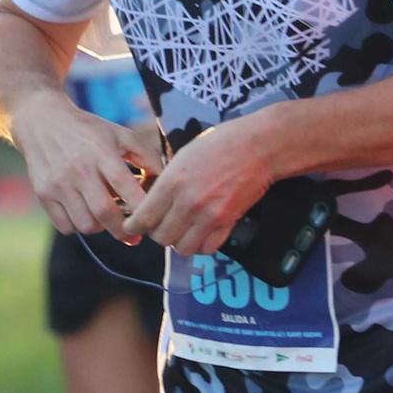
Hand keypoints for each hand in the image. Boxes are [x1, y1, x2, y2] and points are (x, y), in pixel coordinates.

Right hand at [14, 93, 156, 239]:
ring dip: (101, 228)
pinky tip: (86, 213)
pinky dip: (79, 226)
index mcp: (102, 152)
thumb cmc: (91, 131)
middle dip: (123, 230)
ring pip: (85, 224)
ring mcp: (58, 183)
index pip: (125, 187)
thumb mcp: (122, 135)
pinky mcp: (43, 194)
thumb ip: (147, 157)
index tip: (152, 219)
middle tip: (134, 235)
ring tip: (107, 217)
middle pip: (104, 213)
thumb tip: (165, 184)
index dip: (141, 208)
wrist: (43, 123)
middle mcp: (78, 169)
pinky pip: (65, 226)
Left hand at [126, 116, 277, 255]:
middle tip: (163, 224)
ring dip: (180, 241)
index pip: (143, 219)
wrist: (258, 146)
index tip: (135, 225)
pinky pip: (207, 248)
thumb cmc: (220, 143)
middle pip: (161, 238)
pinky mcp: (228, 222)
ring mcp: (209, 215)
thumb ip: (166, 182)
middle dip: (158, 233)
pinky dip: (202, 245)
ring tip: (183, 230)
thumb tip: (152, 203)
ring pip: (182, 248)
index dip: (134, 225)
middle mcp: (188, 202)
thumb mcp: (183, 156)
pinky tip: (202, 233)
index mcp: (172, 182)